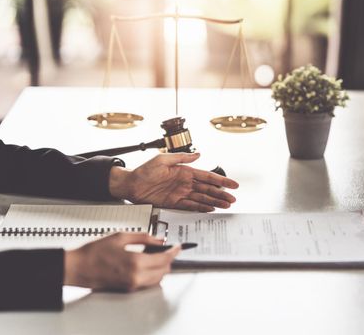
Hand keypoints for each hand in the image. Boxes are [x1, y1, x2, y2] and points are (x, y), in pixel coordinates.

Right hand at [64, 233, 179, 290]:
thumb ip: (143, 237)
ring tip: (157, 254)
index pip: (164, 259)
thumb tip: (159, 239)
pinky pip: (148, 283)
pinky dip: (153, 274)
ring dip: (162, 267)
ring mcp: (132, 284)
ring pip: (158, 278)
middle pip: (164, 270)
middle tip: (168, 248)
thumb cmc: (94, 252)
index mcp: (136, 262)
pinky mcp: (128, 288)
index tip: (178, 246)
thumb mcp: (120, 237)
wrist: (77, 268)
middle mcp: (136, 276)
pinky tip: (148, 263)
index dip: (174, 251)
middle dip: (169, 259)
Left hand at [108, 153, 238, 211]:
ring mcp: (181, 193)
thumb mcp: (162, 159)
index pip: (207, 176)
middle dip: (221, 194)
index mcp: (184, 171)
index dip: (221, 180)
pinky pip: (191, 206)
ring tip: (225, 205)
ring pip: (202, 198)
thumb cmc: (143, 171)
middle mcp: (185, 183)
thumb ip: (181, 158)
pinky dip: (201, 208)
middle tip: (232, 199)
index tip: (233, 184)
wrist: (130, 185)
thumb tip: (198, 154)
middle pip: (208, 189)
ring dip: (214, 202)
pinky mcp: (174, 203)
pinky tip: (210, 209)